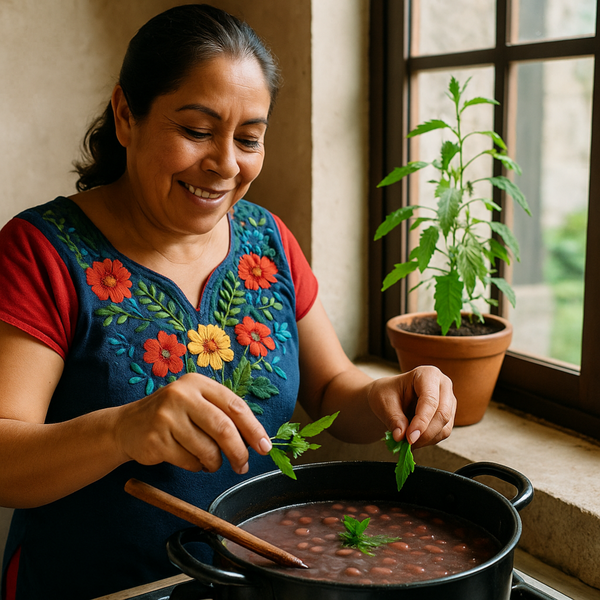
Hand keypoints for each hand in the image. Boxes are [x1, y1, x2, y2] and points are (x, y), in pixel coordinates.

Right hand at [113, 373, 271, 473]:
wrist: (126, 425)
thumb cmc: (173, 416)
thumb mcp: (196, 404)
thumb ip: (223, 415)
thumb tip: (256, 440)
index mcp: (198, 383)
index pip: (235, 405)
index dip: (254, 428)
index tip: (266, 447)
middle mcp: (182, 395)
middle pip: (223, 428)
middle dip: (238, 451)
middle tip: (243, 466)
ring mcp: (167, 417)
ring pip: (207, 449)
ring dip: (215, 462)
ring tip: (211, 462)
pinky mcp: (156, 439)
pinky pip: (189, 461)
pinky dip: (197, 467)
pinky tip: (191, 460)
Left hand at [367, 366, 454, 448]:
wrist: (390, 396)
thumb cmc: (387, 393)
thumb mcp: (383, 403)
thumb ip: (393, 418)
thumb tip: (400, 436)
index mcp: (427, 374)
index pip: (430, 400)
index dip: (421, 421)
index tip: (409, 438)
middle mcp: (443, 385)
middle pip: (442, 414)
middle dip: (425, 433)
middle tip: (407, 444)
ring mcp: (449, 400)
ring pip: (444, 427)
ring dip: (426, 439)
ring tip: (406, 441)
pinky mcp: (449, 415)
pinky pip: (443, 433)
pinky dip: (428, 440)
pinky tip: (414, 439)